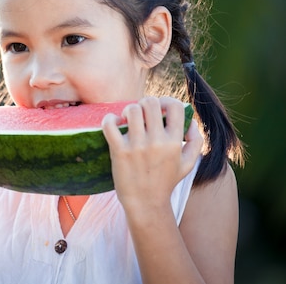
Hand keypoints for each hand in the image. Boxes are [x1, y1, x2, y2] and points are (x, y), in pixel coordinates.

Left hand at [101, 97, 202, 211]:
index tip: (160, 108)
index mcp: (174, 142)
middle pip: (150, 103)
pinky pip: (109, 124)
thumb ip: (196, 141)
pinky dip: (109, 119)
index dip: (166, 101)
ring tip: (127, 119)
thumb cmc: (165, 182)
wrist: (146, 204)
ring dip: (128, 110)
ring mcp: (137, 146)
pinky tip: (114, 124)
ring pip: (132, 110)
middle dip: (145, 103)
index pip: (175, 106)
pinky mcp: (119, 151)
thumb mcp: (188, 164)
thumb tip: (191, 121)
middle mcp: (157, 142)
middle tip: (141, 114)